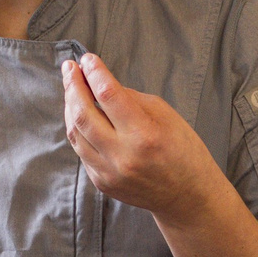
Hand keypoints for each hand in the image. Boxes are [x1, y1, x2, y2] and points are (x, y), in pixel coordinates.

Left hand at [62, 51, 225, 218]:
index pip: (108, 95)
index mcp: (144, 135)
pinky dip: (78, 129)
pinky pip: (81, 150)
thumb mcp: (167, 116)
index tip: (87, 59)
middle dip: (73, 86)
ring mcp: (109, 172)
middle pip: (83, 114)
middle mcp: (122, 155)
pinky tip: (80, 114)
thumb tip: (101, 84)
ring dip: (70, 107)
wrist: (187, 197)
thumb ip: (131, 99)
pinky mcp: (102, 182)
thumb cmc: (183, 151)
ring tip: (72, 88)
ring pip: (75, 133)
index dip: (94, 73)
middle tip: (70, 69)